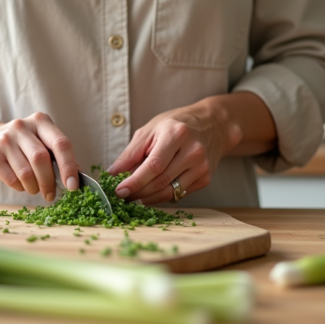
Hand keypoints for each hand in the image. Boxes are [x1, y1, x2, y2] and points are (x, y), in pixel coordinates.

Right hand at [0, 112, 79, 201]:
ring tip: (35, 189)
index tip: (73, 186)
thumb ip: (57, 155)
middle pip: (42, 159)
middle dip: (49, 182)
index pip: (61, 144)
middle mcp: (22, 127)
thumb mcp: (39, 141)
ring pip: (26, 172)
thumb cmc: (20, 144)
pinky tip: (21, 185)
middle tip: (51, 195)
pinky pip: (12, 179)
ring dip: (34, 187)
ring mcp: (5, 140)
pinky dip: (20, 187)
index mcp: (40, 121)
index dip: (69, 166)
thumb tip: (77, 176)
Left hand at [106, 102, 241, 204]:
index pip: (153, 165)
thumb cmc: (175, 125)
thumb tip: (113, 173)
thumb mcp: (150, 130)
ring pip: (169, 192)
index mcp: (176, 134)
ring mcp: (201, 167)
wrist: (212, 125)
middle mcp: (192, 151)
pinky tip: (151, 192)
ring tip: (134, 196)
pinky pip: (178, 194)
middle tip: (122, 195)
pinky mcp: (205, 178)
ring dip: (148, 198)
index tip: (119, 191)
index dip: (135, 181)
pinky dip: (162, 196)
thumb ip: (131, 152)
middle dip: (138, 192)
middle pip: (160, 181)